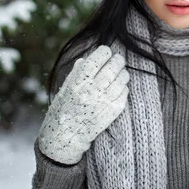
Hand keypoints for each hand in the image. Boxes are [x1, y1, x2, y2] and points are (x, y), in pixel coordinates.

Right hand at [38, 45, 129, 164]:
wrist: (66, 136)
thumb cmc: (64, 108)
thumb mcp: (66, 87)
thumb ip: (78, 71)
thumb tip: (89, 58)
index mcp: (79, 83)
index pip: (97, 60)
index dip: (104, 52)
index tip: (105, 51)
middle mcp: (92, 91)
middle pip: (113, 67)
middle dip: (117, 60)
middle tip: (118, 59)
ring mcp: (104, 101)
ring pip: (122, 79)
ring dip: (123, 72)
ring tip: (120, 72)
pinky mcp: (113, 111)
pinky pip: (124, 93)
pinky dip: (123, 87)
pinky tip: (118, 86)